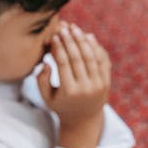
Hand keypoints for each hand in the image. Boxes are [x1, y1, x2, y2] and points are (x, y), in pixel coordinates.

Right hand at [37, 22, 110, 147]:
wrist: (83, 121)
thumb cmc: (61, 106)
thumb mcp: (47, 98)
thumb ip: (41, 81)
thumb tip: (46, 62)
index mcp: (69, 92)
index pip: (64, 63)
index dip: (58, 47)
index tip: (54, 36)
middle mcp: (85, 88)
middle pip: (77, 57)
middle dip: (70, 40)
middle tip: (63, 26)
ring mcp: (98, 85)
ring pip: (91, 57)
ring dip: (83, 39)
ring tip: (74, 28)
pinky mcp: (106, 83)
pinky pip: (102, 60)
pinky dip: (96, 47)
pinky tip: (88, 36)